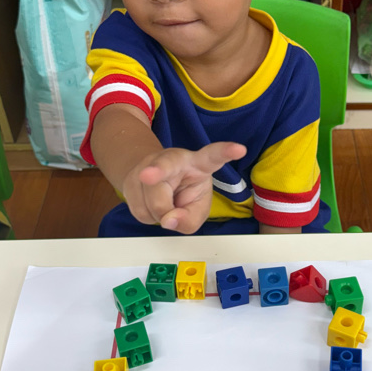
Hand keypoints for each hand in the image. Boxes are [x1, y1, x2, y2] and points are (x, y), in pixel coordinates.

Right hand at [122, 141, 246, 233]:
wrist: (149, 177)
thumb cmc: (184, 192)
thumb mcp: (196, 209)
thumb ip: (190, 220)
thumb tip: (168, 221)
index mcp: (199, 163)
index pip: (212, 156)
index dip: (225, 152)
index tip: (239, 149)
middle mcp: (173, 159)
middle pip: (164, 180)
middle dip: (161, 204)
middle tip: (166, 217)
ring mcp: (149, 166)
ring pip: (150, 202)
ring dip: (157, 214)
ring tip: (166, 204)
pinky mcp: (132, 178)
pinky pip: (138, 209)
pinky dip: (147, 215)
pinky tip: (152, 205)